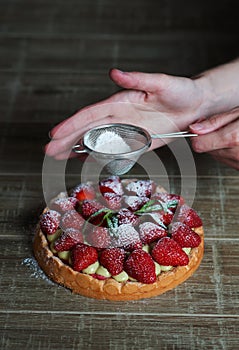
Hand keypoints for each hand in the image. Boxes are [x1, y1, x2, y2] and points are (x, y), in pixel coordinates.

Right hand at [46, 69, 204, 158]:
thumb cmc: (180, 91)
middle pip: (88, 129)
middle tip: (49, 151)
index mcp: (122, 101)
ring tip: (58, 156)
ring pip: (96, 140)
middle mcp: (120, 116)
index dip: (72, 124)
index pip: (91, 113)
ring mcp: (126, 130)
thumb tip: (113, 72)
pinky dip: (97, 155)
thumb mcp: (161, 83)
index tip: (55, 134)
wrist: (196, 106)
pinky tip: (84, 159)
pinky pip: (113, 150)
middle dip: (67, 140)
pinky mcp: (136, 142)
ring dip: (77, 148)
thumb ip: (137, 79)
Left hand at [190, 107, 238, 169]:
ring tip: (231, 134)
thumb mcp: (238, 114)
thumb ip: (216, 122)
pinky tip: (236, 143)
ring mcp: (238, 164)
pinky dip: (227, 152)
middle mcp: (235, 154)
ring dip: (218, 146)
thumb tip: (194, 129)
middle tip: (221, 128)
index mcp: (233, 138)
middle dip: (209, 138)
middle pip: (205, 150)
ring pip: (214, 156)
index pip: (198, 144)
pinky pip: (225, 160)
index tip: (200, 128)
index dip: (197, 135)